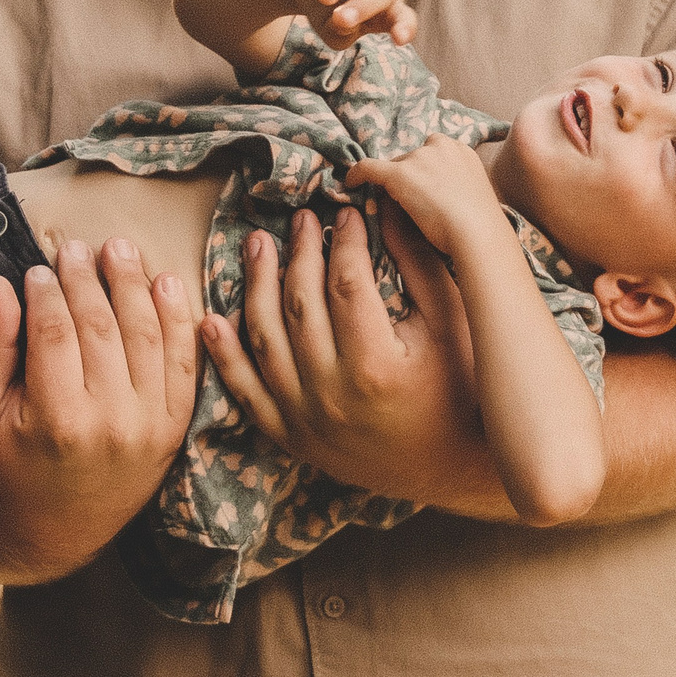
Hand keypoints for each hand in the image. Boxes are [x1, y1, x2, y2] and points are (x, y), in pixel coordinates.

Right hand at [0, 238, 200, 579]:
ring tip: (119, 250)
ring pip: (147, 337)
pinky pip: (183, 366)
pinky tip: (166, 285)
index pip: (56, 330)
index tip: (39, 266)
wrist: (49, 538)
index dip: (47, 290)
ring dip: (134, 286)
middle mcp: (110, 422)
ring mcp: (148, 427)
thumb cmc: (5, 473)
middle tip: (78, 247)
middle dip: (88, 279)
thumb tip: (0, 286)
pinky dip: (178, 322)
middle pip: (103, 326)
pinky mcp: (171, 431)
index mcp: (57, 419)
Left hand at [201, 203, 482, 498]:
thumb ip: (417, 263)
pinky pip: (245, 391)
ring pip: (264, 339)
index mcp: (376, 365)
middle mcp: (331, 394)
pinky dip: (225, 354)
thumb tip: (389, 205)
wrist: (453, 471)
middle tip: (302, 218)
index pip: (346, 283)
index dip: (344, 241)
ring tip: (259, 245)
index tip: (346, 214)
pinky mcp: (291, 436)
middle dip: (298, 253)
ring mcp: (305, 418)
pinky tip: (212, 319)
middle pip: (299, 305)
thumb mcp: (453, 324)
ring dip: (256, 286)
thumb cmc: (462, 390)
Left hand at [343, 135, 510, 262]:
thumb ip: (453, 184)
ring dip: (394, 182)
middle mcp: (440, 146)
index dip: (424, 169)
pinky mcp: (399, 174)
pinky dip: (357, 175)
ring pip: (394, 166)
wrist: (478, 233)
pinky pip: (368, 168)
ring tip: (395, 205)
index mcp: (461, 150)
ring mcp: (419, 158)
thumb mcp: (472, 194)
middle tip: (411, 201)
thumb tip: (435, 193)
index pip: (432, 152)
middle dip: (409, 176)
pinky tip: (350, 183)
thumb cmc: (481, 225)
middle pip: (412, 158)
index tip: (421, 185)